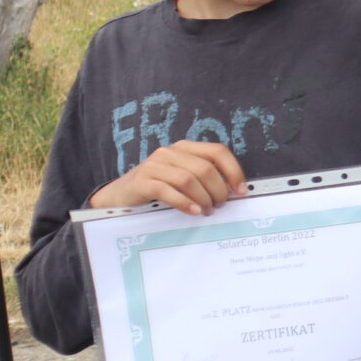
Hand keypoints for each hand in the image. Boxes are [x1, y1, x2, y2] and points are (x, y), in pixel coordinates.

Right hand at [88, 141, 244, 214]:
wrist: (119, 196)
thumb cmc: (157, 188)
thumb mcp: (182, 179)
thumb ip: (203, 179)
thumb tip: (234, 192)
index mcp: (184, 148)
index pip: (217, 151)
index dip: (233, 170)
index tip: (241, 191)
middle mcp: (169, 152)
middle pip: (205, 168)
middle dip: (218, 190)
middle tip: (219, 206)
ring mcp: (154, 165)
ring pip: (189, 179)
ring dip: (203, 198)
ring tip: (207, 211)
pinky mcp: (141, 181)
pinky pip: (167, 190)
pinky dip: (184, 202)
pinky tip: (193, 212)